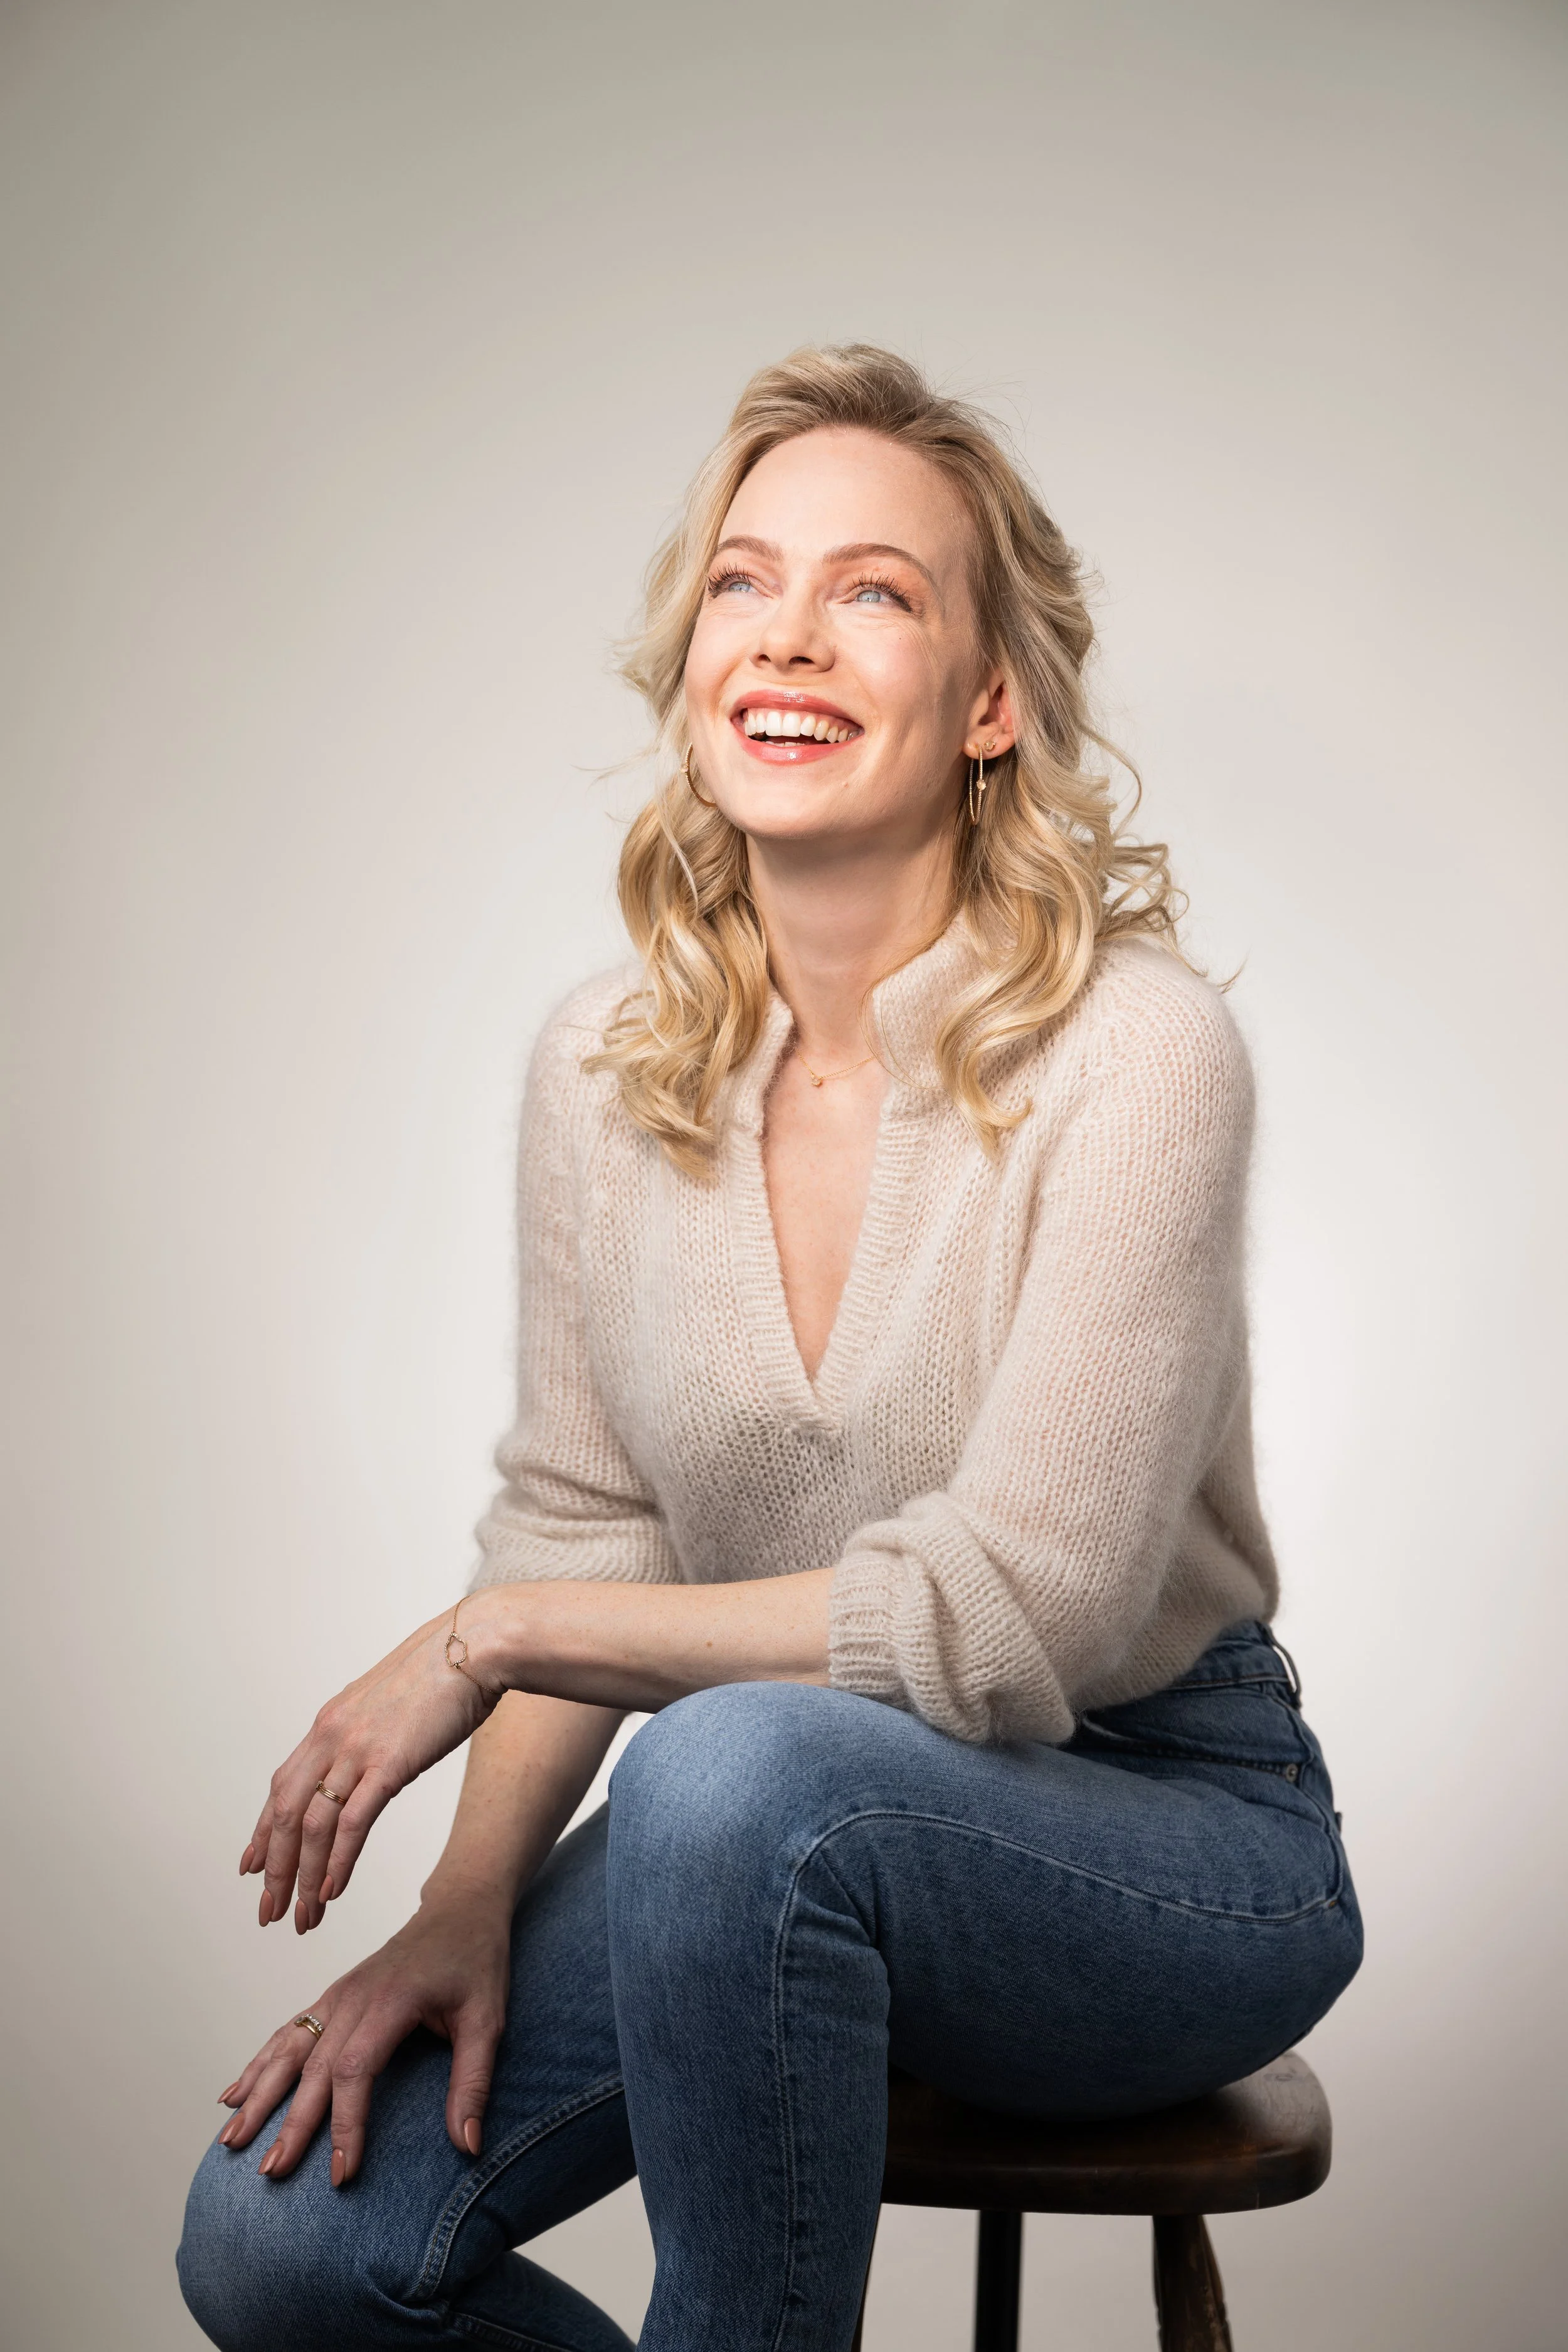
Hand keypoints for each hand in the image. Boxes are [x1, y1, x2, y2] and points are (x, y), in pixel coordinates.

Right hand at [215, 1894, 512, 2184]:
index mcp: (391, 2001)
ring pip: (289, 2049)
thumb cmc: (475, 1960)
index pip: (356, 2070)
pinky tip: (234, 2095)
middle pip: (314, 2067)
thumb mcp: (489, 2018)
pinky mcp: (332, 1996)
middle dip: (289, 2123)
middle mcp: (354, 1997)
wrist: (459, 1908)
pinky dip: (259, 2064)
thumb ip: (474, 2082)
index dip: (346, 2124)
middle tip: (270, 2174)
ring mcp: (338, 1995)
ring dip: (259, 2095)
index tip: (341, 2174)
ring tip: (231, 2140)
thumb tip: (468, 2145)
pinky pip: (289, 2032)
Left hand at [241, 1599, 505, 1929]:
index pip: (282, 1787)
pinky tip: (331, 1891)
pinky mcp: (390, 1763)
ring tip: (303, 1918)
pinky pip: (353, 1822)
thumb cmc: (444, 1672)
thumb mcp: (389, 1704)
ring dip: (303, 1877)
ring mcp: (358, 1749)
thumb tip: (372, 1757)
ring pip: (312, 1825)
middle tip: (268, 1911)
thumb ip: (370, 1733)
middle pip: (284, 1813)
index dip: (263, 1832)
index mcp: (329, 1724)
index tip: (252, 1867)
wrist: (475, 1645)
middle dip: (274, 1869)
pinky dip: (337, 1862)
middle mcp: (332, 1737)